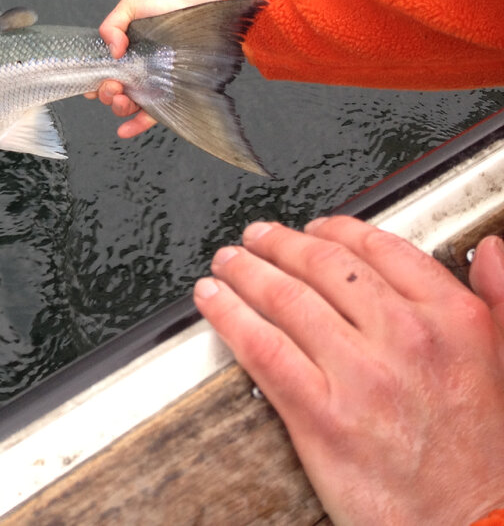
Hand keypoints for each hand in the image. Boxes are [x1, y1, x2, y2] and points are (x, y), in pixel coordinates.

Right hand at [86, 0, 221, 137]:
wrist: (202, 17)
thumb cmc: (167, 12)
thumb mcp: (131, 7)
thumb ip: (112, 24)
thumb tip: (112, 50)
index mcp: (121, 56)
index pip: (99, 73)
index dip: (91, 79)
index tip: (94, 78)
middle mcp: (132, 73)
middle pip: (109, 92)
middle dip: (105, 93)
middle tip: (113, 85)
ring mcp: (149, 87)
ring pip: (125, 106)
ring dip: (117, 107)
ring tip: (122, 98)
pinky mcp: (166, 98)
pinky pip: (149, 117)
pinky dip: (134, 126)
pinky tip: (124, 130)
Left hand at [195, 216, 503, 524]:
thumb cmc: (488, 458)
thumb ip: (499, 301)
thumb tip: (489, 251)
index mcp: (454, 321)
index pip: (380, 249)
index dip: (335, 230)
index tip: (314, 227)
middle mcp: (407, 338)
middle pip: (324, 266)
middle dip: (279, 244)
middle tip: (256, 237)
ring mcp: (360, 375)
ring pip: (285, 298)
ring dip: (245, 271)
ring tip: (227, 263)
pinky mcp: (321, 414)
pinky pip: (262, 347)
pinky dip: (228, 315)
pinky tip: (212, 301)